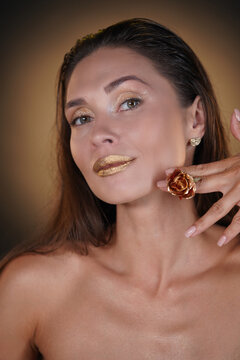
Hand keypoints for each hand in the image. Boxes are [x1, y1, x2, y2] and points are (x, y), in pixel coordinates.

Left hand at [157, 109, 239, 246]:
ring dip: (202, 221)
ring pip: (218, 208)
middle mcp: (232, 178)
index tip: (164, 173)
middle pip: (199, 184)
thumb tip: (236, 112)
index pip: (200, 168)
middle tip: (158, 188)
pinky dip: (233, 231)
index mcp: (230, 165)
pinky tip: (221, 241)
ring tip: (188, 233)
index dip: (181, 171)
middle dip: (178, 187)